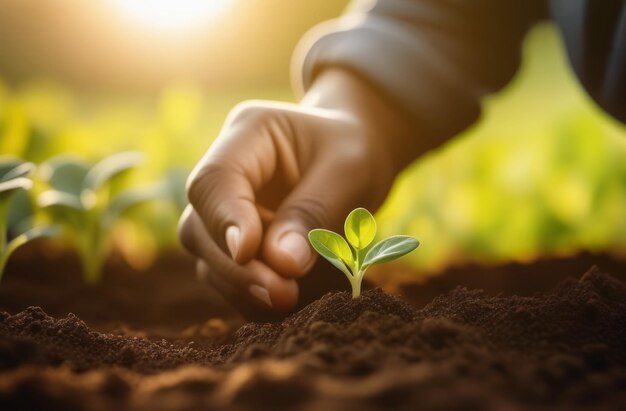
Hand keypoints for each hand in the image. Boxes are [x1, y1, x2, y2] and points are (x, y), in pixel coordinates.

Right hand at [178, 69, 416, 315]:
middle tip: (285, 294)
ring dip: (245, 287)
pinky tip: (290, 299)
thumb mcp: (349, 172)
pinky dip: (253, 297)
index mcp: (248, 133)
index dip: (224, 221)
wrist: (358, 153)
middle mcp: (226, 172)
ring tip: (295, 296)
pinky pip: (228, 280)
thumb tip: (281, 264)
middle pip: (199, 227)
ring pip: (208, 259)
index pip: (215, 180)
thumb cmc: (355, 151)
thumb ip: (314, 213)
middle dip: (237, 268)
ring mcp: (225, 210)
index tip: (249, 254)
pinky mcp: (235, 244)